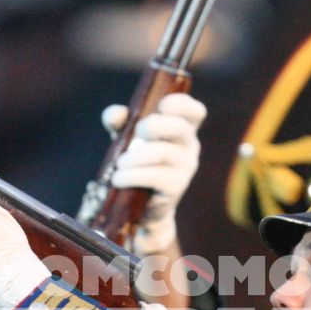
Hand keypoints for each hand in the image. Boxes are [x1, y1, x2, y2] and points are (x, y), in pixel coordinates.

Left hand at [102, 92, 206, 255]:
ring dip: (135, 157)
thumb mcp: (126, 138)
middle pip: (180, 128)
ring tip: (119, 164)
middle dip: (155, 126)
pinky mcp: (175, 188)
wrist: (140, 205)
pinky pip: (154, 177)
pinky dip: (132, 175)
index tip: (161, 105)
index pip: (195, 112)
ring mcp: (185, 168)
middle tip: (136, 131)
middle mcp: (189, 147)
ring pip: (163, 153)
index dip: (181, 104)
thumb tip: (116, 115)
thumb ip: (119, 121)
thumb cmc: (137, 162)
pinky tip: (119, 179)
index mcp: (183, 129)